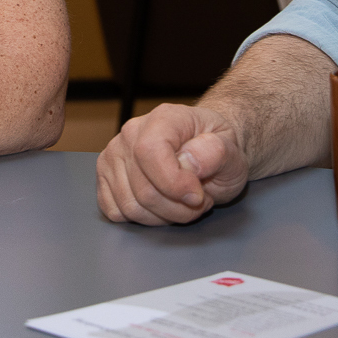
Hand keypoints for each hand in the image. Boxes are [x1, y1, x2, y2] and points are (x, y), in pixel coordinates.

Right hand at [95, 102, 250, 224]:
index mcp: (163, 118)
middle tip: (199, 200)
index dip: (173, 183)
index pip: (150, 152)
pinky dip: (143, 219)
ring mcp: (114, 154)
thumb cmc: (216, 150)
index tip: (198, 197)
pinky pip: (115, 211)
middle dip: (178, 209)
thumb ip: (215, 152)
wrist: (206, 151)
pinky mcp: (106, 177)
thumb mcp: (231, 149)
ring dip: (163, 216)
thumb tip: (188, 162)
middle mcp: (131, 132)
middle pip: (143, 190)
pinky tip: (161, 206)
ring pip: (130, 206)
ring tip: (183, 202)